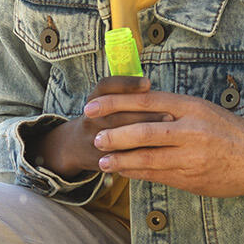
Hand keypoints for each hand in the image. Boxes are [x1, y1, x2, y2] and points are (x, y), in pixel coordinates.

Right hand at [33, 76, 165, 177]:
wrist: (74, 146)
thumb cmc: (102, 118)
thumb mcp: (105, 101)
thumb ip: (125, 93)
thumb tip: (151, 86)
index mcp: (94, 101)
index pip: (105, 87)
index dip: (126, 84)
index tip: (148, 83)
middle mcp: (91, 119)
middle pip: (116, 114)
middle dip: (144, 114)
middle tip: (169, 115)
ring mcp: (94, 140)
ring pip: (119, 137)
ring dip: (144, 135)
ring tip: (166, 133)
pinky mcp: (101, 159)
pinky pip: (122, 158)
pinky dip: (141, 154)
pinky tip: (160, 151)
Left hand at [82, 88, 243, 199]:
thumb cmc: (231, 132)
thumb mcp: (204, 110)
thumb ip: (173, 110)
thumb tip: (138, 108)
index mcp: (191, 107)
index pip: (145, 101)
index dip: (115, 103)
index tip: (93, 106)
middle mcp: (191, 130)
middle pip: (143, 131)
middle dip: (114, 136)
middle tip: (96, 138)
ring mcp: (192, 157)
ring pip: (147, 159)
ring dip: (121, 160)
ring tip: (103, 161)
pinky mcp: (192, 179)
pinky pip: (158, 176)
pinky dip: (138, 174)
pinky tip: (125, 172)